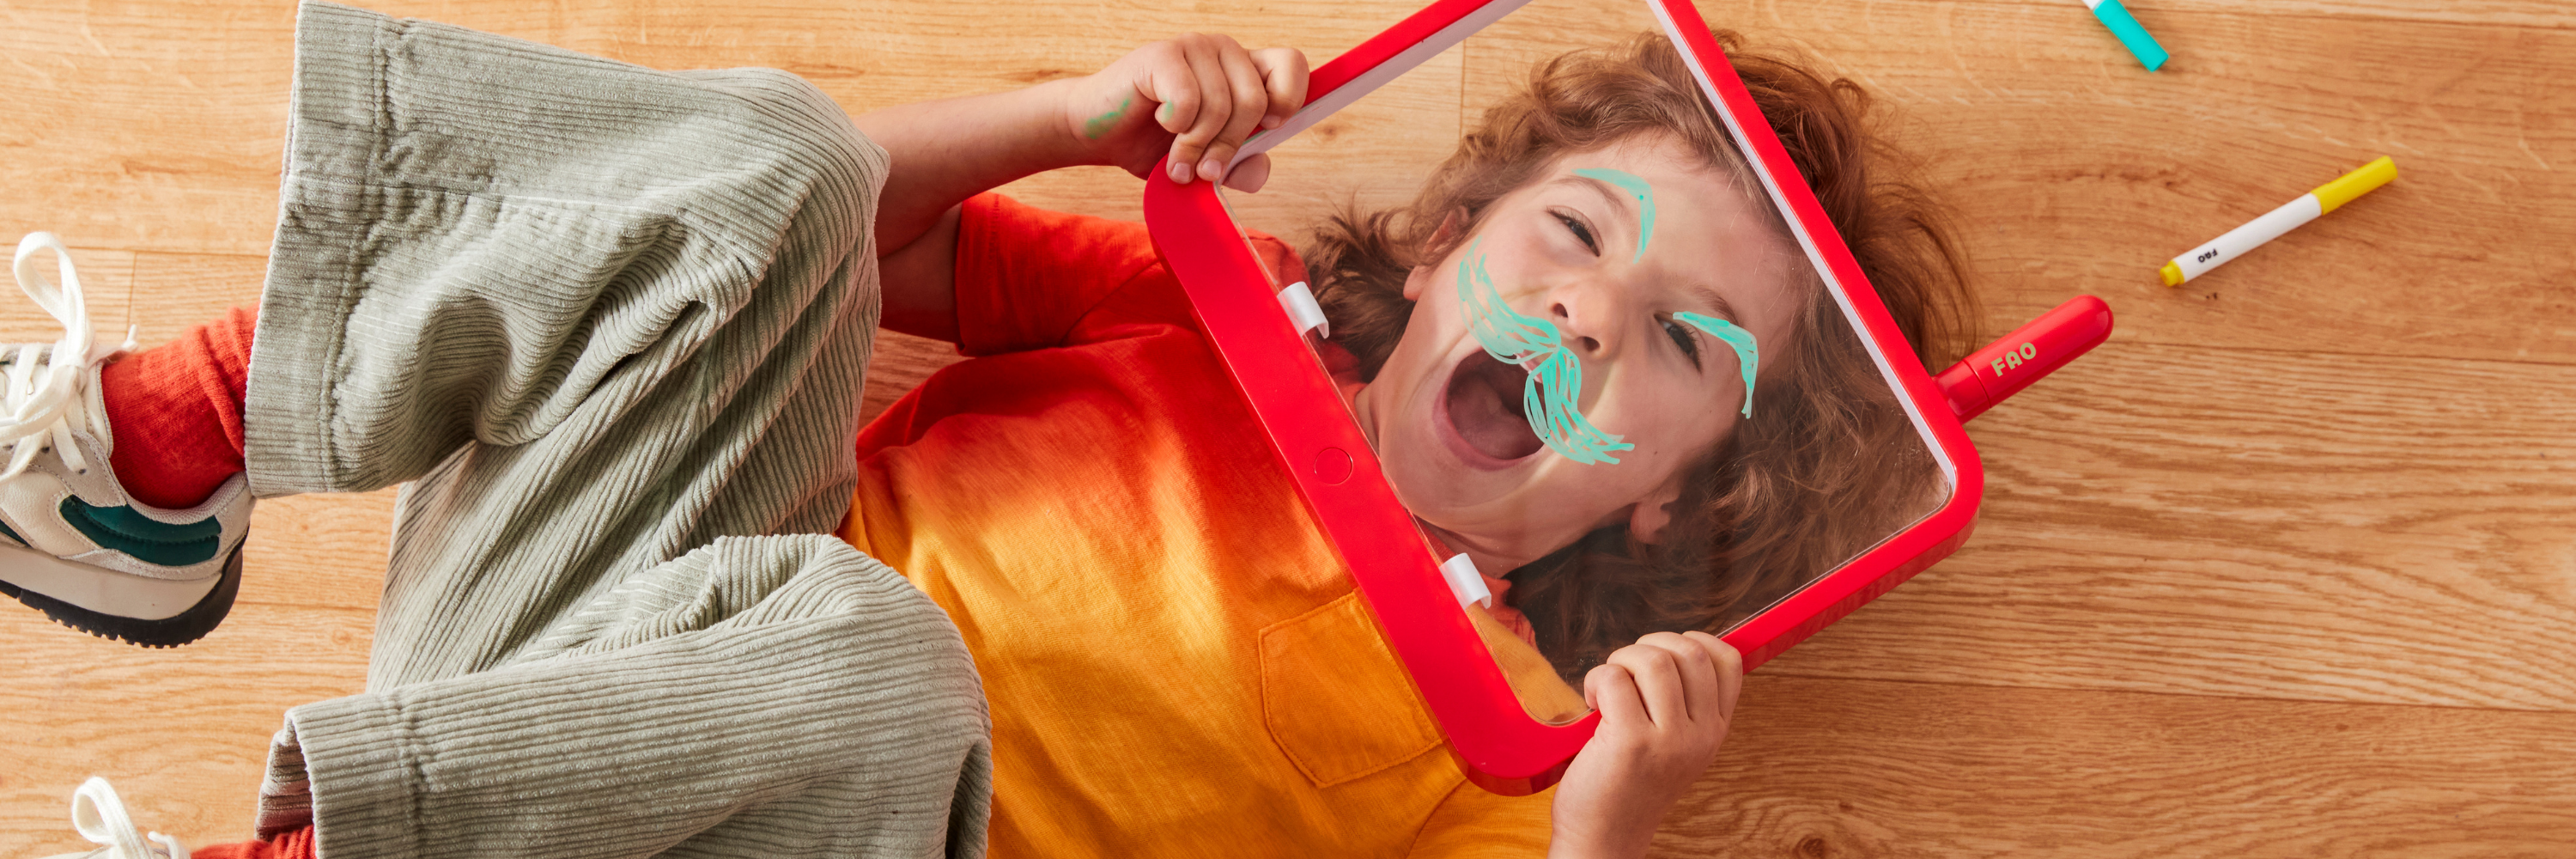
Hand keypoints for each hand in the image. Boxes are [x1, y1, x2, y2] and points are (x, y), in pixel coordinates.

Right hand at [1061, 33, 1308, 190]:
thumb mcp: (1207, 165)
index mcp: (1244, 71)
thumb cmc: (1155, 146)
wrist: (1099, 135)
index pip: (1292, 64)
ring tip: (1177, 163)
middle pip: (1257, 101)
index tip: (1271, 129)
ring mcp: (1194, 47)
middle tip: (1204, 170)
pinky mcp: (1162, 54)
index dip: (1292, 98)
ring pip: (1222, 106)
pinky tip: (1160, 125)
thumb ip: (1241, 168)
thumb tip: (1260, 168)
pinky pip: (1189, 99)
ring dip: (1196, 147)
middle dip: (1229, 146)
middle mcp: (1224, 51)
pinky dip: (1176, 128)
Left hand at [1548, 632, 1744, 858]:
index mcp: (1714, 730)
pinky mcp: (1630, 742)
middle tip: (1625, 671)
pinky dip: (1595, 679)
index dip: (1694, 640)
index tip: (1663, 653)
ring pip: (1652, 660)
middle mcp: (1699, 735)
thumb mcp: (1676, 745)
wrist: (1605, 836)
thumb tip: (1677, 646)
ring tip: (1608, 687)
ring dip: (1620, 661)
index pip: (1728, 660)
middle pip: (1690, 652)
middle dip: (1649, 645)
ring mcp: (1668, 739)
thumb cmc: (1629, 784)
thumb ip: (1684, 703)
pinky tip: (1592, 703)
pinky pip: (1614, 678)